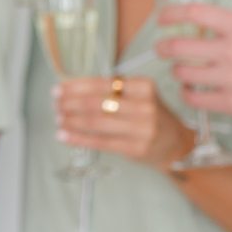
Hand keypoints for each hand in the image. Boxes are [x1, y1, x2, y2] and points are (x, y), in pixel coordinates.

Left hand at [54, 76, 189, 169]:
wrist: (176, 144)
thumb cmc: (150, 117)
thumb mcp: (139, 96)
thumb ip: (111, 91)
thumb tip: (71, 89)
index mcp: (144, 86)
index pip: (102, 83)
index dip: (76, 86)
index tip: (59, 89)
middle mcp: (145, 106)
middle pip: (97, 102)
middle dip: (70, 103)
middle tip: (55, 104)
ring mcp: (142, 128)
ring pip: (96, 122)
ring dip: (71, 120)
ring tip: (57, 118)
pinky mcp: (136, 148)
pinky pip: (100, 141)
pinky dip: (78, 138)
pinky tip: (64, 135)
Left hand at [155, 5, 231, 129]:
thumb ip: (230, 31)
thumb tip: (197, 29)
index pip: (194, 13)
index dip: (171, 15)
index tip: (163, 19)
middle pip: (178, 46)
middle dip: (163, 48)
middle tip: (161, 49)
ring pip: (182, 73)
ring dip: (177, 71)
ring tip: (181, 71)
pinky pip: (194, 98)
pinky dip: (186, 94)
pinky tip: (190, 91)